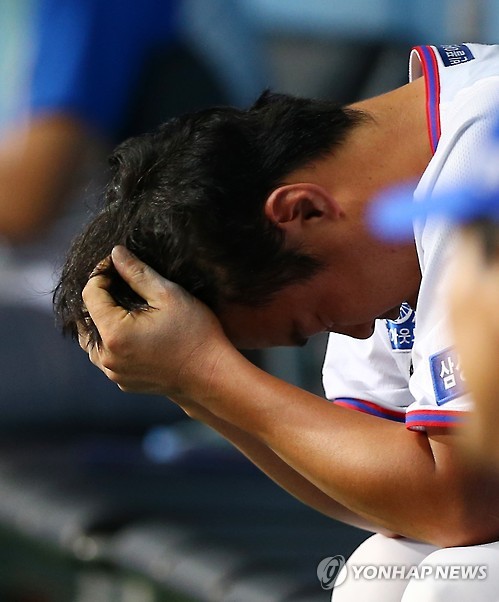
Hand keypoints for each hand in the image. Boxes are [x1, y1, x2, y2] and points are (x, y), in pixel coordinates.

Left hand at [79, 245, 231, 398]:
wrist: (211, 375)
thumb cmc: (194, 334)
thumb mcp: (168, 294)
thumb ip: (137, 272)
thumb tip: (116, 253)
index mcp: (114, 333)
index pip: (89, 295)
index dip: (100, 274)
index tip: (115, 264)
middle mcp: (107, 357)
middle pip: (84, 320)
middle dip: (96, 298)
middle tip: (116, 283)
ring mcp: (114, 373)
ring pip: (92, 342)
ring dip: (100, 321)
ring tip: (120, 305)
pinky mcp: (124, 382)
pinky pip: (107, 357)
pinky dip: (111, 341)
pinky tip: (130, 330)